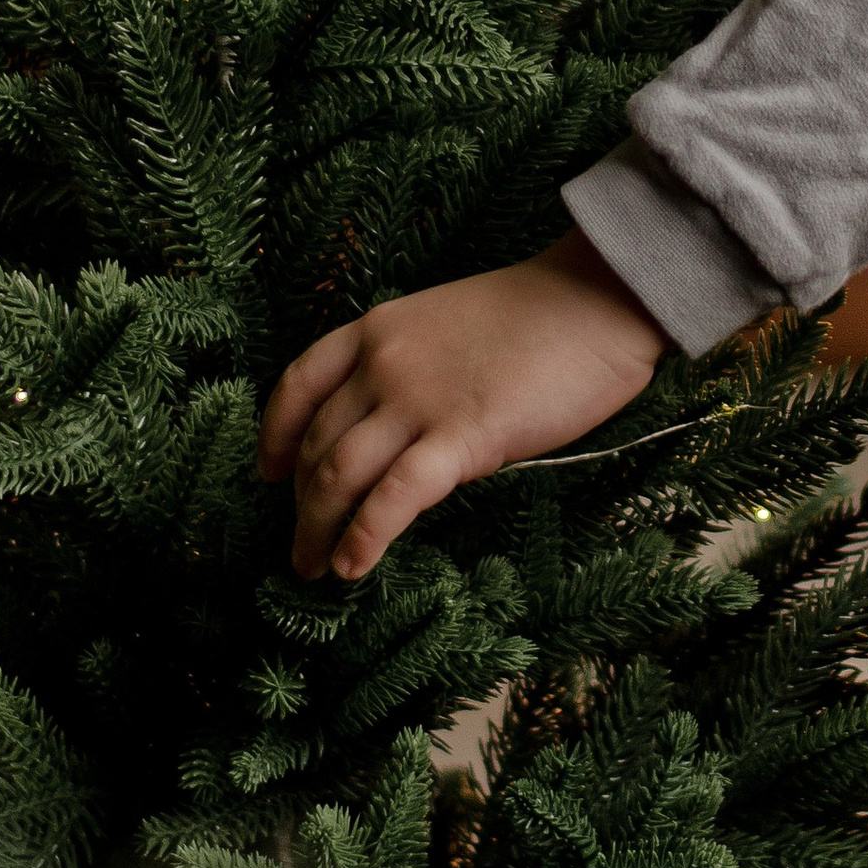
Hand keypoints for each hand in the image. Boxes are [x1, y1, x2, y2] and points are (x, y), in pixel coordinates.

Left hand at [259, 231, 668, 581]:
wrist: (598, 298)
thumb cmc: (541, 313)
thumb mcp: (448, 323)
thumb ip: (412, 369)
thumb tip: (397, 432)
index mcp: (377, 329)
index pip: (297, 385)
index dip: (275, 436)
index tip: (269, 472)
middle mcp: (382, 365)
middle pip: (316, 446)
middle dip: (299, 505)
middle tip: (300, 546)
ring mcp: (417, 401)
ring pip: (339, 478)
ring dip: (318, 532)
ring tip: (316, 569)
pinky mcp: (462, 438)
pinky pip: (394, 498)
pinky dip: (365, 538)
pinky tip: (354, 567)